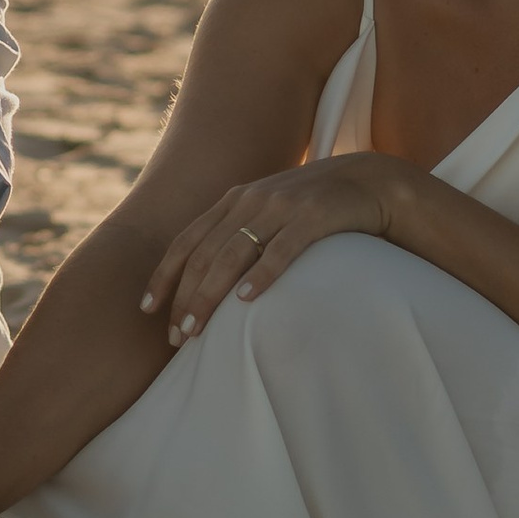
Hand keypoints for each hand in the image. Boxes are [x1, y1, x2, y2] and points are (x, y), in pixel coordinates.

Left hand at [140, 154, 418, 348]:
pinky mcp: (315, 215)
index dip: (165, 275)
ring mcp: (283, 205)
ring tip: (197, 328)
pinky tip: (247, 300)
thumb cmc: (316, 207)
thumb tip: (209, 279)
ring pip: (234, 253)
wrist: (371, 181)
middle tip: (176, 336)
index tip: (147, 310)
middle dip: (184, 296)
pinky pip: (282, 248)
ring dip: (211, 294)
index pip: (187, 240)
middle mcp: (252, 199)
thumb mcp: (271, 213)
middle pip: (205, 253)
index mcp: (235, 199)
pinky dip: (262, 273)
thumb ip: (242, 233)